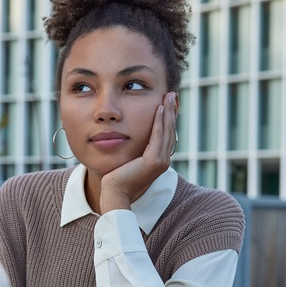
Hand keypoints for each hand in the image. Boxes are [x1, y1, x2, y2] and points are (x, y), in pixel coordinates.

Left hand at [99, 92, 177, 213]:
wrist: (114, 192)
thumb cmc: (117, 176)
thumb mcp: (129, 158)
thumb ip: (135, 148)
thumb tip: (131, 136)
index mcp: (159, 159)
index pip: (166, 134)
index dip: (168, 117)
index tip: (167, 102)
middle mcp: (164, 160)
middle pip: (170, 130)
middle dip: (171, 111)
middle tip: (171, 94)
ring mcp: (161, 161)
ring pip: (166, 131)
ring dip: (168, 112)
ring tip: (168, 97)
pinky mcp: (154, 161)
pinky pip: (158, 136)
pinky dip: (160, 121)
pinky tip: (160, 109)